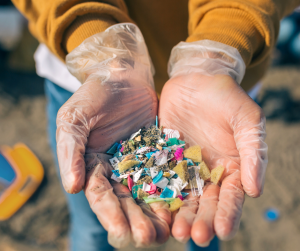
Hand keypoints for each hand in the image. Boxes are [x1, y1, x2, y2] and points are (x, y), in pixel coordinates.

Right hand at [56, 23, 170, 247]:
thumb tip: (72, 187)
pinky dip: (171, 191)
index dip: (109, 214)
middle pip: (125, 200)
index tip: (121, 233)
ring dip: (155, 213)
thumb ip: (70, 151)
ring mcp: (138, 162)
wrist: (122, 75)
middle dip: (136, 220)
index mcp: (92, 165)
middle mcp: (116, 169)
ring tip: (167, 232)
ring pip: (147, 193)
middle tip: (149, 238)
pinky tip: (180, 206)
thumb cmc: (94, 94)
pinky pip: (165, 174)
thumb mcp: (74, 119)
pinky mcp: (158, 153)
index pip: (100, 195)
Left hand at [159, 73, 267, 245]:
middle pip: (205, 203)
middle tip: (194, 236)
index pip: (231, 196)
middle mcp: (207, 173)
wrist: (196, 79)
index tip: (222, 231)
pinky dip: (158, 194)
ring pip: (182, 196)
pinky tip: (154, 209)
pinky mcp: (164, 158)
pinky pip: (160, 178)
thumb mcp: (247, 120)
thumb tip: (256, 191)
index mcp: (231, 168)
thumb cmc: (226, 97)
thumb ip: (253, 153)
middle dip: (201, 220)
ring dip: (179, 215)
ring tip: (174, 231)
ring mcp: (183, 167)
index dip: (228, 214)